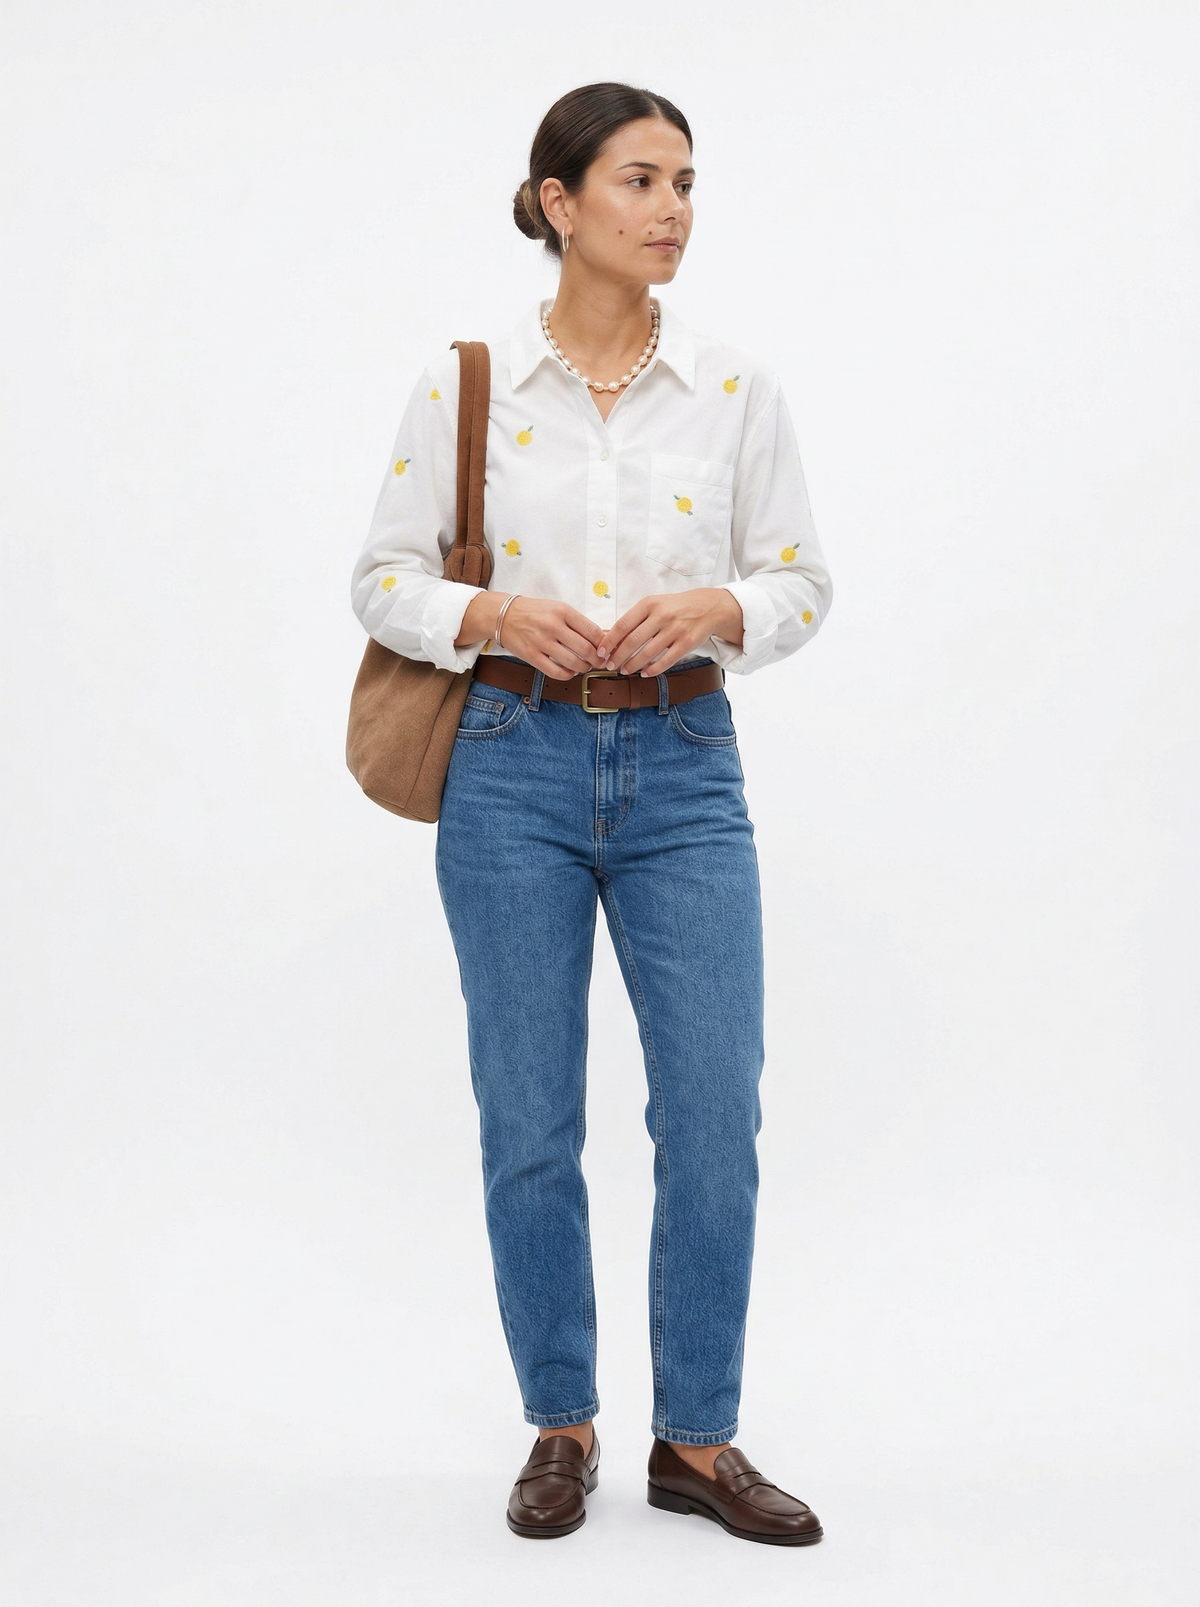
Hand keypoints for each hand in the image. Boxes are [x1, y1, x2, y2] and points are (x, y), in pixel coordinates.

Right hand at [487, 595, 608, 680]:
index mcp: (563, 611)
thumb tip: (600, 638)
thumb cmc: (534, 612)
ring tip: (585, 666)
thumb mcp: (557, 608)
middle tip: (599, 662)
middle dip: (597, 659)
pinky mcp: (532, 656)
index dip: (604, 644)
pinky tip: (570, 671)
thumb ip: (577, 622)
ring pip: (573, 662)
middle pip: (586, 649)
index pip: (593, 631)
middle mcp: (553, 626)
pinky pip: (556, 672)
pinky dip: (568, 674)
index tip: (605, 649)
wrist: (504, 616)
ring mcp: (542, 642)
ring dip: (584, 668)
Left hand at [598, 588, 742, 675]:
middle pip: (633, 641)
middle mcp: (661, 616)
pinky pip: (666, 661)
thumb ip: (636, 619)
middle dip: (618, 656)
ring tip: (624, 671)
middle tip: (610, 665)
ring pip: (648, 653)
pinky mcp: (686, 643)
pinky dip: (653, 670)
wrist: (707, 606)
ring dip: (633, 665)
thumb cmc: (675, 607)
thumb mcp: (655, 604)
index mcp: (649, 604)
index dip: (609, 641)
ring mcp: (675, 630)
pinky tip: (644, 673)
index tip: (600, 652)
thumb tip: (612, 639)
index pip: (623, 624)